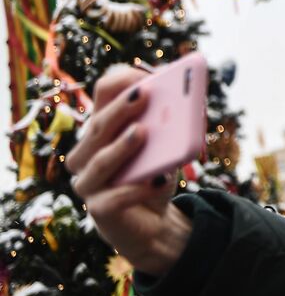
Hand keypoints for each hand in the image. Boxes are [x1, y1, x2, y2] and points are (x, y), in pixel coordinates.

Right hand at [68, 66, 191, 275]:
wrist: (154, 221)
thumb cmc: (155, 173)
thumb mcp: (168, 145)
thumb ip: (173, 124)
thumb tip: (187, 101)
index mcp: (102, 128)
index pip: (102, 95)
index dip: (119, 82)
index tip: (142, 73)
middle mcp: (87, 152)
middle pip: (98, 126)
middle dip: (120, 109)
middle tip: (143, 94)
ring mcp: (88, 182)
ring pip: (99, 162)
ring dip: (121, 146)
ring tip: (143, 132)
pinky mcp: (99, 210)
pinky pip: (113, 199)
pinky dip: (135, 190)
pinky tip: (156, 181)